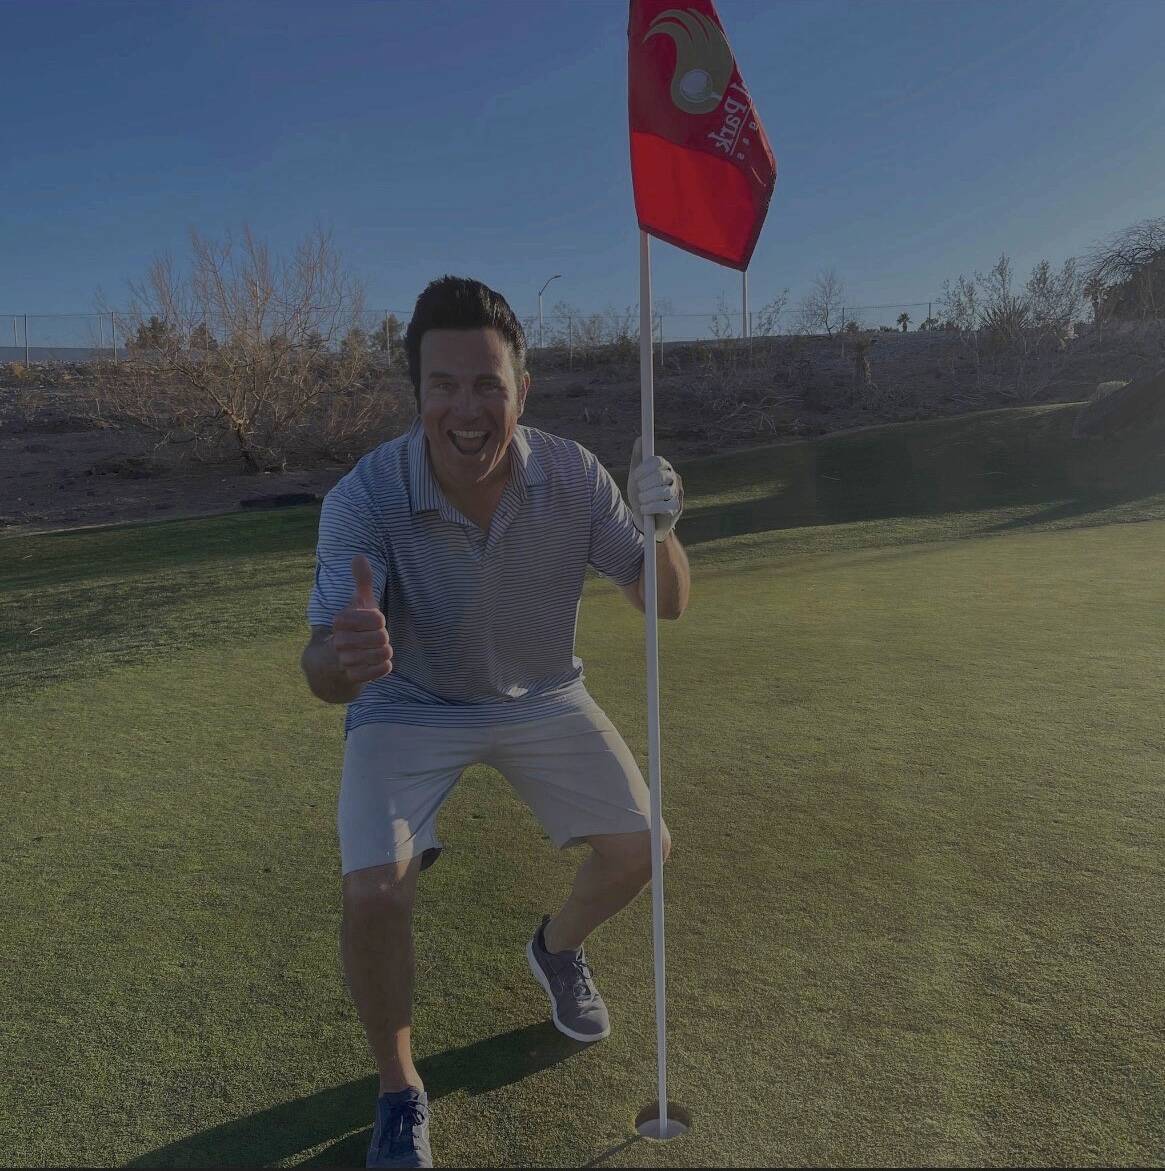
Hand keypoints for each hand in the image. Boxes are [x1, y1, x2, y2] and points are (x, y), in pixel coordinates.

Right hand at [329, 555, 393, 684]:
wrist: (330, 663)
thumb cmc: (351, 628)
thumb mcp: (357, 604)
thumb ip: (361, 581)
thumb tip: (359, 556)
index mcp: (340, 621)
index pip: (376, 618)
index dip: (378, 619)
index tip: (371, 621)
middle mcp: (339, 641)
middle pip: (381, 637)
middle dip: (383, 637)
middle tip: (375, 638)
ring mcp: (345, 660)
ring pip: (381, 654)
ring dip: (383, 652)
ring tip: (375, 649)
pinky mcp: (352, 678)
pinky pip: (380, 671)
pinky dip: (383, 667)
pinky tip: (377, 662)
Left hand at [626, 435, 683, 542]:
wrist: (644, 521)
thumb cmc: (640, 495)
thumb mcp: (636, 476)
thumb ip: (638, 457)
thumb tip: (640, 438)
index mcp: (664, 467)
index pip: (658, 461)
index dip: (645, 468)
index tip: (635, 476)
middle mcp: (673, 477)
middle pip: (660, 476)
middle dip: (645, 485)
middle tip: (639, 491)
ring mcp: (677, 493)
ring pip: (663, 491)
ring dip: (647, 497)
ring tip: (641, 501)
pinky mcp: (677, 507)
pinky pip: (664, 506)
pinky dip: (650, 508)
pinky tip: (644, 510)